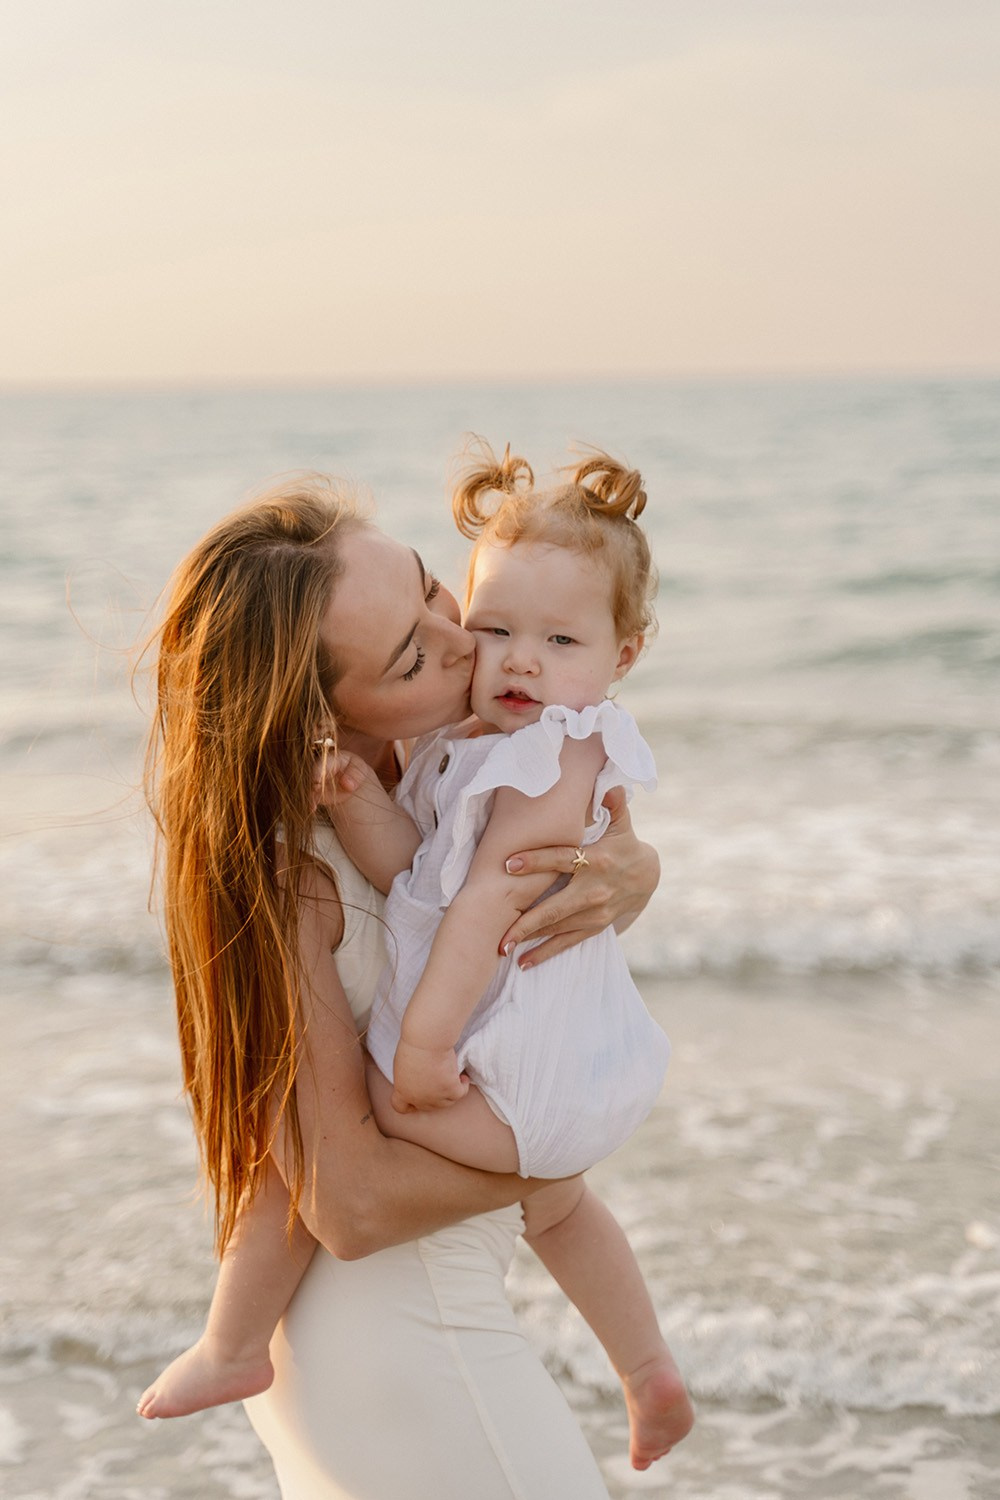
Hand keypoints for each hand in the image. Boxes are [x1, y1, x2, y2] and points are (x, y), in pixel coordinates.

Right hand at [312, 746, 372, 810]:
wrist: (352, 780)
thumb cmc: (356, 770)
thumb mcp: (360, 769)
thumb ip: (355, 774)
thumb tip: (347, 784)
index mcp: (331, 758)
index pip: (323, 762)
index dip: (319, 770)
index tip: (317, 780)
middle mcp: (320, 768)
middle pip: (311, 773)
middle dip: (311, 782)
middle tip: (315, 790)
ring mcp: (316, 780)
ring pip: (308, 785)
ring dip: (309, 794)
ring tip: (312, 804)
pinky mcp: (315, 791)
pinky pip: (310, 796)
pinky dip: (311, 802)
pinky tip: (312, 809)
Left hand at [391, 1038, 469, 1113]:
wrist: (426, 1040)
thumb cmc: (414, 1045)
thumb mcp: (403, 1065)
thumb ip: (409, 1078)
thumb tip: (420, 1079)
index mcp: (402, 1091)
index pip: (402, 1107)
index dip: (411, 1103)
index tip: (421, 1092)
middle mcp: (418, 1099)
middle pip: (429, 1105)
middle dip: (435, 1094)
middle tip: (440, 1079)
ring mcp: (435, 1097)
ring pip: (447, 1102)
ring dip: (451, 1090)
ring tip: (453, 1075)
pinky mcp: (450, 1090)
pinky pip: (461, 1093)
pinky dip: (463, 1085)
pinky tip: (462, 1076)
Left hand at [499, 787, 658, 965]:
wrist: (649, 877)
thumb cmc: (624, 845)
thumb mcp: (621, 824)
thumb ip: (612, 804)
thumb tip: (609, 782)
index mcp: (596, 861)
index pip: (561, 859)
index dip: (535, 861)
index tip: (508, 863)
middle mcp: (594, 891)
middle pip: (555, 907)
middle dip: (527, 921)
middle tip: (500, 932)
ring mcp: (595, 913)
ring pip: (558, 928)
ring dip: (531, 940)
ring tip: (503, 948)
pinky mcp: (595, 927)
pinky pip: (567, 942)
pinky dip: (546, 953)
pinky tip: (524, 963)